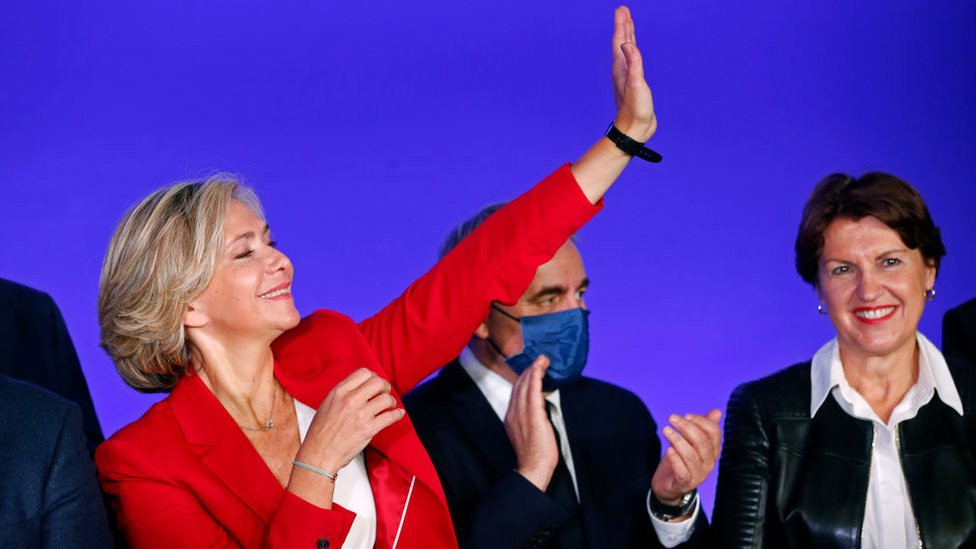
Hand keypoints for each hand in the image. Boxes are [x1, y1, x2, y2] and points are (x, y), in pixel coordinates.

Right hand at [296, 368, 404, 472]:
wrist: (318, 454)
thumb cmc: (320, 433)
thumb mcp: (327, 404)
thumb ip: (344, 393)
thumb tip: (361, 388)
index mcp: (339, 392)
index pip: (364, 373)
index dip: (373, 377)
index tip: (375, 384)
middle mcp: (351, 400)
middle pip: (378, 382)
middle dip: (385, 387)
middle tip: (385, 393)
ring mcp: (361, 414)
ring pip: (386, 399)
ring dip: (391, 402)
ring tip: (389, 406)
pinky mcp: (369, 429)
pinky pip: (390, 417)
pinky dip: (397, 414)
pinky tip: (398, 414)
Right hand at [504, 355, 558, 490]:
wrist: (534, 468)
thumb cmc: (535, 455)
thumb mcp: (527, 433)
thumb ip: (530, 419)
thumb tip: (539, 408)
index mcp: (511, 417)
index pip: (516, 392)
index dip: (524, 378)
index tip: (532, 369)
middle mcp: (513, 413)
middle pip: (519, 385)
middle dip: (529, 370)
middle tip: (539, 359)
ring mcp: (521, 413)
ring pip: (525, 384)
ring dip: (533, 369)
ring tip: (542, 359)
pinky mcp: (532, 414)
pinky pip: (533, 390)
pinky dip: (536, 376)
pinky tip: (540, 368)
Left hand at [611, 6, 655, 141]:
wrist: (634, 130)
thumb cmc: (636, 110)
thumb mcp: (636, 84)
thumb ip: (633, 64)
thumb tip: (625, 43)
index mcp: (622, 68)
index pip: (620, 41)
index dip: (622, 25)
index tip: (622, 9)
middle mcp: (622, 70)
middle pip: (622, 42)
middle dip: (623, 26)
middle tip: (623, 11)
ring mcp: (627, 77)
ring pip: (626, 51)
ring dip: (627, 37)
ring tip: (628, 26)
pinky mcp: (633, 83)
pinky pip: (632, 61)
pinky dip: (633, 51)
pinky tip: (633, 52)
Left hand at [651, 409, 722, 505]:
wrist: (669, 486)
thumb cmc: (681, 460)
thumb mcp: (690, 442)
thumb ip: (702, 427)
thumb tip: (717, 412)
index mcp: (713, 451)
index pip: (714, 433)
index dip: (701, 421)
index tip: (686, 415)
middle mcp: (709, 463)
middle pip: (702, 442)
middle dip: (687, 427)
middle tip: (672, 418)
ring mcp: (698, 475)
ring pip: (691, 455)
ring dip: (677, 440)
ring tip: (666, 430)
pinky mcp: (685, 484)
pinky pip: (682, 471)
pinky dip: (675, 459)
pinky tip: (668, 450)